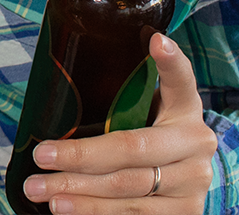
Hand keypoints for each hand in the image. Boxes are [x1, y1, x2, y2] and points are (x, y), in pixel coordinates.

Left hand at [20, 32, 216, 213]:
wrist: (184, 178)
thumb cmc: (148, 133)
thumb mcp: (144, 110)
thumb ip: (122, 96)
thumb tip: (58, 71)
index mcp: (186, 109)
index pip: (181, 82)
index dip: (171, 63)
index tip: (157, 41)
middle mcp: (196, 145)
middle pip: (132, 149)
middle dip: (80, 156)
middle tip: (41, 156)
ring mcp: (195, 183)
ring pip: (129, 189)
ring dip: (80, 192)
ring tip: (42, 190)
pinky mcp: (186, 214)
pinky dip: (96, 213)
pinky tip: (67, 209)